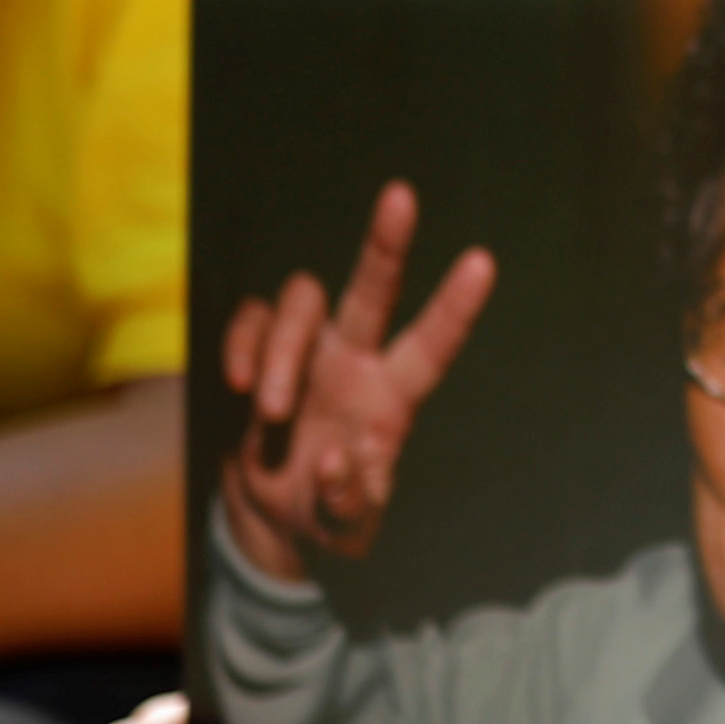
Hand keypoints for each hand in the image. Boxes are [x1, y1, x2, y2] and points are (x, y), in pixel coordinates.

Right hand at [215, 182, 499, 583]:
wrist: (273, 515)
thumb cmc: (328, 512)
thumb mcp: (348, 528)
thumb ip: (351, 506)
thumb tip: (339, 461)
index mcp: (393, 397)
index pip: (432, 345)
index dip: (456, 307)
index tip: (483, 261)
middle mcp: (357, 359)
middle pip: (374, 289)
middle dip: (387, 243)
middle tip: (402, 195)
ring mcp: (309, 350)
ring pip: (303, 302)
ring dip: (284, 351)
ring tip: (274, 411)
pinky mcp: (263, 352)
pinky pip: (252, 318)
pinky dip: (245, 345)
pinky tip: (241, 384)